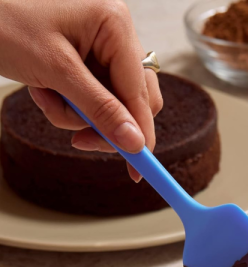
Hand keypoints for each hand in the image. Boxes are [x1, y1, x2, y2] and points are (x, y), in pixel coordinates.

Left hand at [0, 0, 162, 179]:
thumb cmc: (5, 22)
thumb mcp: (54, 70)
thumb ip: (99, 108)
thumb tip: (134, 142)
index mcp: (115, 26)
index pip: (140, 92)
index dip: (140, 133)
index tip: (139, 169)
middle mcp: (115, 34)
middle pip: (132, 99)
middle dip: (101, 121)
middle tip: (79, 141)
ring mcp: (101, 46)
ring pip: (110, 102)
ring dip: (75, 112)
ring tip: (43, 96)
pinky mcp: (85, 57)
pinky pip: (91, 95)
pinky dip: (66, 102)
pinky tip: (43, 89)